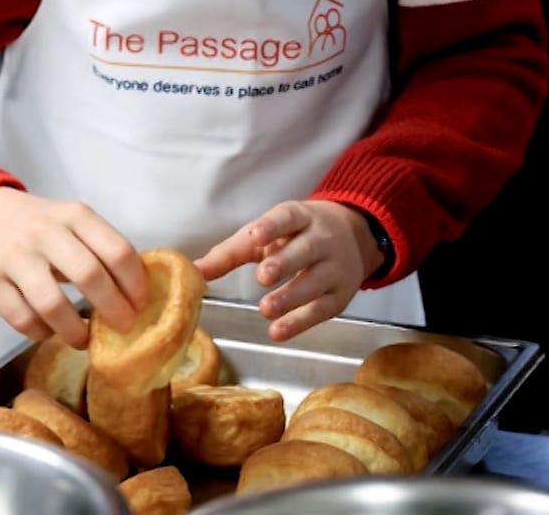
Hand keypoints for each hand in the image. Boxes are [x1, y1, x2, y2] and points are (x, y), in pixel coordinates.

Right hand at [0, 186, 146, 348]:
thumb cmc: (40, 226)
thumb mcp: (73, 222)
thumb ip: (99, 249)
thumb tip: (132, 297)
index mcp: (75, 216)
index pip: (118, 251)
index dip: (135, 284)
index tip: (141, 305)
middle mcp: (45, 233)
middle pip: (89, 275)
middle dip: (113, 309)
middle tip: (123, 327)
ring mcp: (14, 257)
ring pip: (51, 303)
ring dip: (75, 330)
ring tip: (85, 340)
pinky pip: (21, 318)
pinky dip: (41, 333)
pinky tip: (50, 332)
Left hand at [194, 200, 380, 341]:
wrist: (354, 237)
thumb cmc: (297, 236)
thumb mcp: (268, 235)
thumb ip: (232, 252)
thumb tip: (193, 271)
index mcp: (301, 217)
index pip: (288, 217)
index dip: (273, 226)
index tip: (256, 236)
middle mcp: (323, 240)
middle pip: (306, 249)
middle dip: (285, 262)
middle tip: (263, 275)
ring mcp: (335, 267)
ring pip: (316, 281)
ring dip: (291, 296)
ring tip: (265, 309)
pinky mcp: (341, 295)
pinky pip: (322, 309)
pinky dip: (300, 322)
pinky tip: (278, 331)